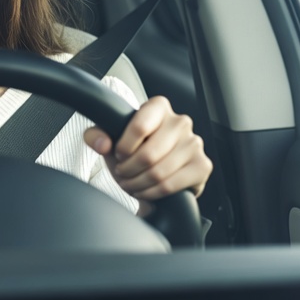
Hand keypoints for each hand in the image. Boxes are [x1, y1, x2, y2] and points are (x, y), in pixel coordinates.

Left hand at [84, 96, 211, 202]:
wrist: (153, 172)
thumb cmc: (133, 150)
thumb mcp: (110, 139)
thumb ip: (96, 135)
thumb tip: (102, 144)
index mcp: (158, 106)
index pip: (140, 126)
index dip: (124, 146)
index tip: (119, 154)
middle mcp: (180, 121)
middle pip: (148, 154)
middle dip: (129, 169)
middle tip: (122, 173)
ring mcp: (194, 143)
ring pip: (159, 172)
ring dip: (138, 183)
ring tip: (130, 183)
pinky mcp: (202, 165)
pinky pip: (170, 185)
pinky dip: (151, 192)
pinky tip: (145, 190)